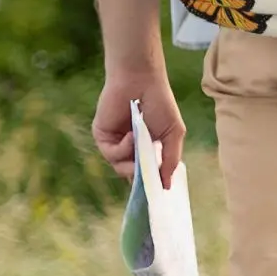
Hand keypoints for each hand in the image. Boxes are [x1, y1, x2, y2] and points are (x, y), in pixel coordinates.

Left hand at [93, 70, 184, 190]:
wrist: (141, 81)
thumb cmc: (161, 103)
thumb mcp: (173, 133)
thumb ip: (171, 160)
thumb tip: (167, 186)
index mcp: (147, 147)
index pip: (147, 173)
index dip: (150, 183)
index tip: (156, 194)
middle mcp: (130, 148)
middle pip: (132, 175)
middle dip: (141, 177)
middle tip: (148, 177)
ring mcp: (115, 143)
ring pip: (121, 167)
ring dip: (132, 160)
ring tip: (141, 144)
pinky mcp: (102, 137)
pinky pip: (111, 154)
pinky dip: (123, 148)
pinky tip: (131, 135)